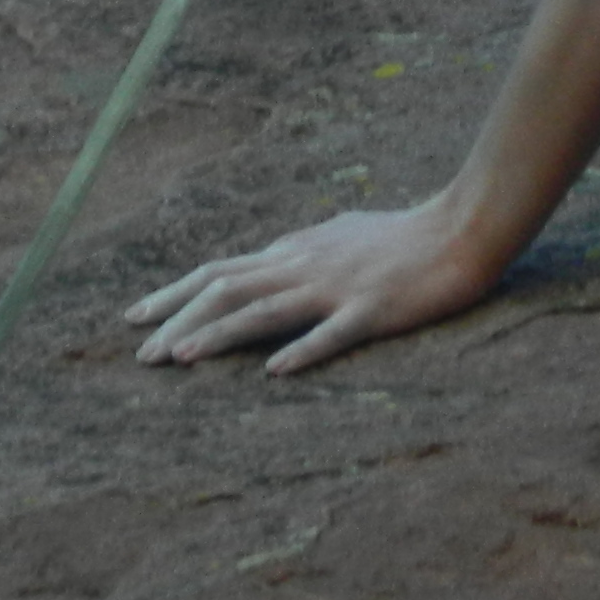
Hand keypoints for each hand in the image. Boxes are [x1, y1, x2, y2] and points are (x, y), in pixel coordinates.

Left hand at [125, 198, 496, 374]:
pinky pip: (332, 332)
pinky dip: (301, 351)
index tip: (138, 318)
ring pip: (265, 309)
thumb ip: (305, 247)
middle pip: (228, 288)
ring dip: (217, 334)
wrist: (462, 228)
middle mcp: (306, 264)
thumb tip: (273, 255)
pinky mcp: (373, 308)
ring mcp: (338, 286)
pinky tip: (273, 372)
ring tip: (179, 358)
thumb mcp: (343, 232)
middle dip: (178, 320)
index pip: (222, 270)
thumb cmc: (406, 234)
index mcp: (297, 250)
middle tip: (140, 354)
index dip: (176, 294)